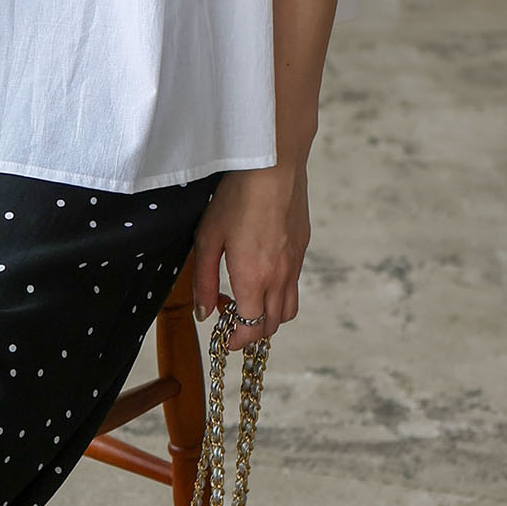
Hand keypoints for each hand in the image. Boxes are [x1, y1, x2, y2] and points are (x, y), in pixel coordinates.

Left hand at [190, 162, 310, 350]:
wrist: (274, 166)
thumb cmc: (236, 199)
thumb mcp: (207, 241)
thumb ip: (204, 282)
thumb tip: (204, 314)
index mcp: (253, 278)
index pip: (251, 328)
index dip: (237, 339)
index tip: (224, 338)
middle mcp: (280, 277)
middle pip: (273, 325)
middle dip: (252, 333)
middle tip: (231, 322)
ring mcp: (295, 264)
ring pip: (289, 309)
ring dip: (270, 317)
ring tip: (249, 303)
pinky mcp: (303, 249)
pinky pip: (295, 285)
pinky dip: (280, 295)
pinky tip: (261, 276)